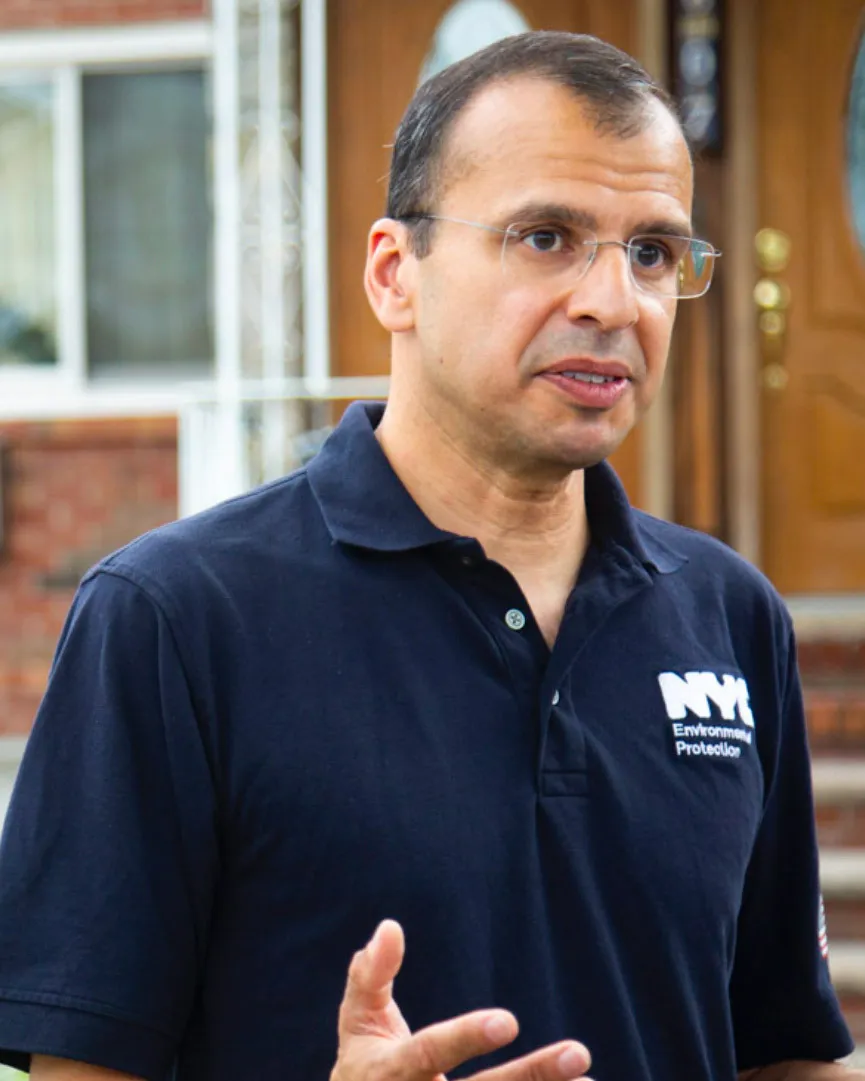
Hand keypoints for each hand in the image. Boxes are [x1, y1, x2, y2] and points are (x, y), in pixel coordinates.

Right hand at [331, 919, 591, 1080]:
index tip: (510, 1020)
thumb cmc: (363, 1066)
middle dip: (532, 1077)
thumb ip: (371, 974)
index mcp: (392, 1073)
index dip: (467, 1037)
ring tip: (589, 1079)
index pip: (430, 1053)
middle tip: (579, 1053)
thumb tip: (390, 927)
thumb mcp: (358, 1020)